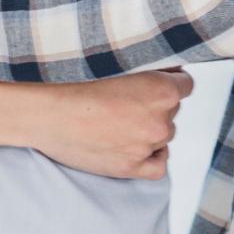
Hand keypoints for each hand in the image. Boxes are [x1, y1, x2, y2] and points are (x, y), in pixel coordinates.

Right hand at [26, 69, 193, 179]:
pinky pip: (158, 166)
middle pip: (172, 112)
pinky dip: (152, 157)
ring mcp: (147, 146)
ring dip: (149, 131)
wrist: (47, 114)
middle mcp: (160, 120)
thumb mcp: (118, 65)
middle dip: (155, 108)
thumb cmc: (75, 85)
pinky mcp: (131, 168)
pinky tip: (136, 148)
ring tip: (119, 123)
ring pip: (163, 137)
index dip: (170, 83)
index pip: (186, 85)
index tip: (154, 85)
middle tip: (126, 104)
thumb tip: (171, 73)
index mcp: (161, 90)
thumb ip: (149, 71)